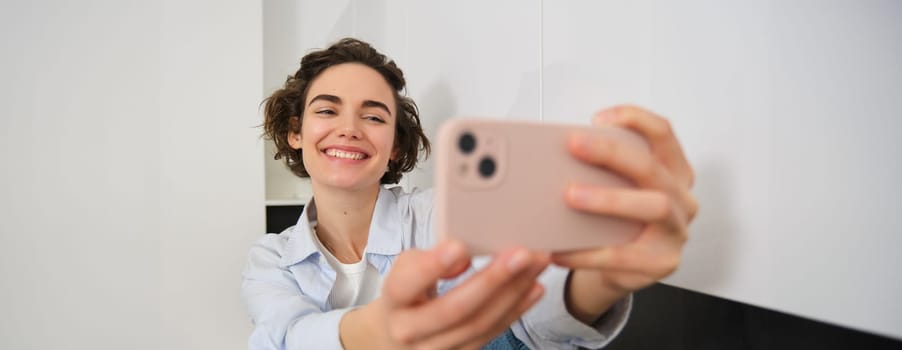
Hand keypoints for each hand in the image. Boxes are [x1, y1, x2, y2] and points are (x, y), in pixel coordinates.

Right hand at [340, 240, 549, 349]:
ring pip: (480, 324)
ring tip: (537, 264)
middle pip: (454, 309)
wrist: (399, 333)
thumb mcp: (407, 270)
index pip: (406, 285)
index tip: (458, 247)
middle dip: (492, 280)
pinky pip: (492, 332)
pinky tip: (535, 287)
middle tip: (522, 254)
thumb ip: (430, 260)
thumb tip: (462, 257)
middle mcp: (410, 331)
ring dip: (514, 292)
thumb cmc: (409, 292)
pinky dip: (517, 308)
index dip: (432, 267)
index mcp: (394, 302)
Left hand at [552, 105, 698, 323]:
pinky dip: (588, 253)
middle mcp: (681, 197)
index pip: (662, 133)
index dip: (634, 119)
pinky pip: (624, 256)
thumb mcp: (616, 188)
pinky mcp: (662, 262)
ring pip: (653, 206)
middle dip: (611, 153)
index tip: (598, 118)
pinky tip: (559, 250)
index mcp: (672, 170)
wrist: (626, 270)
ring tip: (569, 196)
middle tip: (574, 145)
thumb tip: (557, 156)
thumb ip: (602, 170)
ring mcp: (676, 231)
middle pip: (651, 168)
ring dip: (608, 199)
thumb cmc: (618, 220)